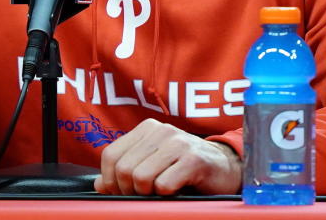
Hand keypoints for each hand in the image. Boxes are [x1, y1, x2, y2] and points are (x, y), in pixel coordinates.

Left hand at [94, 119, 241, 195]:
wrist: (226, 168)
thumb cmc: (186, 167)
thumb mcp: (153, 163)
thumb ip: (127, 168)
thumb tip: (99, 184)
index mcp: (146, 128)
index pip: (111, 154)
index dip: (109, 180)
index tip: (119, 193)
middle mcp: (161, 130)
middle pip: (124, 168)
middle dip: (128, 191)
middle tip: (141, 197)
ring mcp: (178, 143)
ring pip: (141, 177)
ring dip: (147, 194)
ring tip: (159, 193)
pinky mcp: (193, 160)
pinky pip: (164, 185)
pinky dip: (165, 195)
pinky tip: (176, 191)